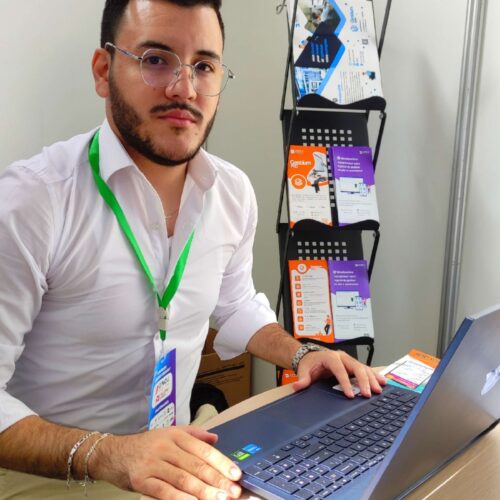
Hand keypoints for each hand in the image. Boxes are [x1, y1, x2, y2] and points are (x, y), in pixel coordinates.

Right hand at [91, 425, 241, 498]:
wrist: (114, 454)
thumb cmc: (146, 446)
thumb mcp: (169, 434)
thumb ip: (194, 435)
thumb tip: (216, 438)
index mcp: (175, 435)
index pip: (203, 449)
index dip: (221, 462)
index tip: (236, 473)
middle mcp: (165, 447)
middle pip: (195, 465)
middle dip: (216, 479)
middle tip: (233, 491)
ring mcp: (152, 464)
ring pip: (182, 479)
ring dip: (203, 491)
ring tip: (220, 499)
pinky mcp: (141, 480)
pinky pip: (164, 491)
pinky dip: (179, 498)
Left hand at [293, 349, 385, 397]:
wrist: (312, 356)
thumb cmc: (310, 363)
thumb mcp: (304, 369)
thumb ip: (303, 378)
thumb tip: (298, 386)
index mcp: (330, 357)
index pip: (339, 369)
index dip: (345, 382)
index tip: (350, 394)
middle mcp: (342, 357)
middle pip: (356, 367)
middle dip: (363, 381)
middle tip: (368, 394)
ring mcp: (349, 360)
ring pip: (363, 368)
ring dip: (372, 379)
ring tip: (379, 389)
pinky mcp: (353, 365)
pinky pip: (366, 370)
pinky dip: (374, 376)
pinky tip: (383, 382)